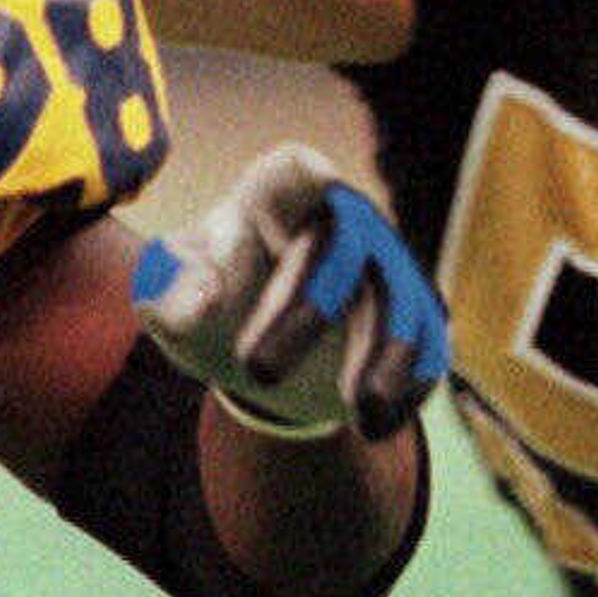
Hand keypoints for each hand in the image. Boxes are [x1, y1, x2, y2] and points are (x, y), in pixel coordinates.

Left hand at [132, 144, 447, 441]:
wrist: (254, 353)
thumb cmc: (210, 303)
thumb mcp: (171, 300)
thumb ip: (170, 293)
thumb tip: (199, 302)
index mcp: (273, 200)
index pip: (293, 172)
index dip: (308, 173)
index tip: (315, 178)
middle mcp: (340, 221)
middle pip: (341, 245)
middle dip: (305, 308)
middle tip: (256, 372)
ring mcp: (385, 267)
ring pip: (398, 298)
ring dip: (383, 354)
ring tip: (359, 410)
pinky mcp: (414, 316)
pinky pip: (427, 343)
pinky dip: (409, 383)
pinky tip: (376, 424)